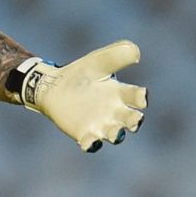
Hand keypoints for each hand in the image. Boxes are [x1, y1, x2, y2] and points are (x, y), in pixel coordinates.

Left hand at [15, 40, 146, 151]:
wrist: (54, 87)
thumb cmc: (80, 73)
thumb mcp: (97, 62)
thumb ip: (116, 56)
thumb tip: (135, 51)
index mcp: (121, 93)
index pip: (137, 97)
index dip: (141, 98)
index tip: (141, 97)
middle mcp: (115, 112)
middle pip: (131, 120)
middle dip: (134, 121)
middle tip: (134, 120)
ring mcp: (101, 125)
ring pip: (115, 135)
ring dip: (117, 135)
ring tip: (114, 133)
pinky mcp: (84, 134)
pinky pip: (91, 144)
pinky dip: (92, 145)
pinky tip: (89, 142)